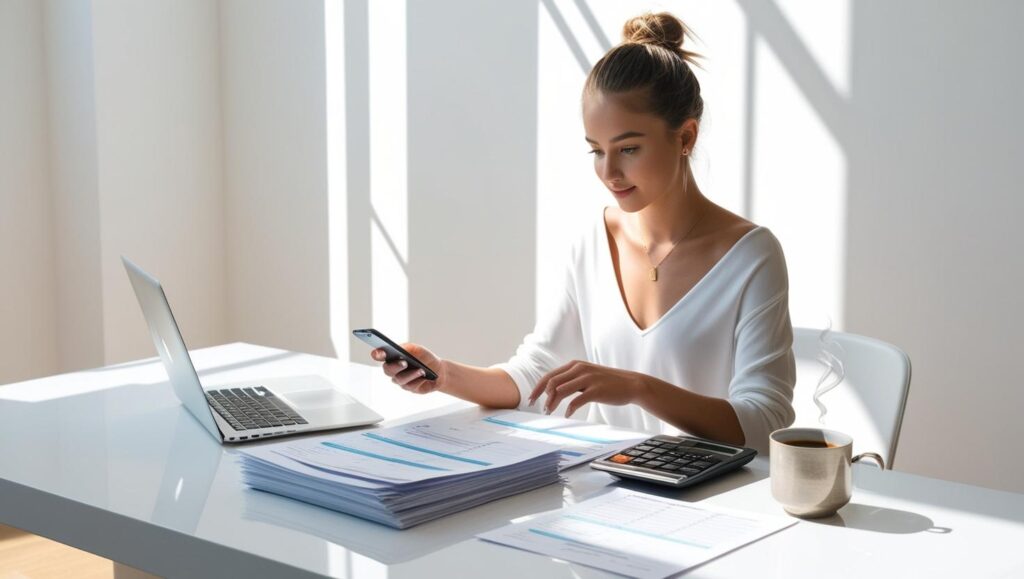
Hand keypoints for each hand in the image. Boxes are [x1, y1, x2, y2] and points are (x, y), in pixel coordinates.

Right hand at [371, 344, 446, 394]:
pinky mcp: (409, 388)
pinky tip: (424, 376)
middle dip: (395, 366)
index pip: (380, 356)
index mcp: (392, 357)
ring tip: (421, 370)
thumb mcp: (417, 349)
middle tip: (404, 362)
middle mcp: (394, 369)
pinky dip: (418, 380)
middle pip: (388, 370)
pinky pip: (410, 386)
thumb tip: (400, 349)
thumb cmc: (424, 358)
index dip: (377, 354)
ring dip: (410, 374)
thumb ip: (407, 348)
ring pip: (400, 379)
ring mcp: (400, 380)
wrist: (438, 370)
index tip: (379, 353)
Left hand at [527, 360, 647, 417]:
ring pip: (561, 390)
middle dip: (541, 396)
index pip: (550, 375)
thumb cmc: (608, 382)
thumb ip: (572, 380)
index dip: (538, 388)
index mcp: (575, 365)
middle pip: (552, 382)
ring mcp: (588, 379)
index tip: (530, 399)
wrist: (632, 384)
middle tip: (537, 408)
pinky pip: (577, 401)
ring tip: (549, 412)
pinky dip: (569, 408)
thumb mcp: (587, 376)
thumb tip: (554, 391)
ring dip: (552, 403)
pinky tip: (568, 414)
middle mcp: (579, 369)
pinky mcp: (596, 390)